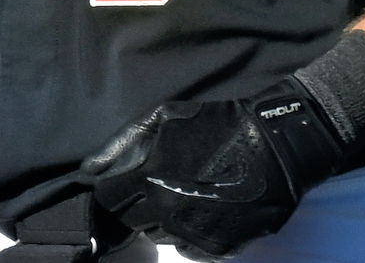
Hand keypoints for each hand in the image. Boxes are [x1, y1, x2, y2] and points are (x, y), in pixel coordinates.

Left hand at [83, 79, 346, 259]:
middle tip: (158, 185)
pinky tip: (202, 211)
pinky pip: (186, 248)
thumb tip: (90, 168)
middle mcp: (166, 209)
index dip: (114, 188)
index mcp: (149, 175)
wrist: (274, 147)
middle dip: (139, 204)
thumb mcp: (165, 117)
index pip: (109, 197)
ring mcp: (192, 231)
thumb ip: (124, 141)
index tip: (124, 182)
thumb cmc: (217, 124)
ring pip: (158, 236)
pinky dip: (188, 234)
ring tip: (184, 195)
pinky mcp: (216, 247)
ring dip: (163, 219)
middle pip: (132, 220)